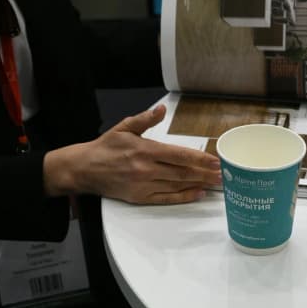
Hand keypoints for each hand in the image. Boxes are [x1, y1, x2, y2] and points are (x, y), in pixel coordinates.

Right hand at [44, 105, 221, 203]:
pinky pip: (166, 198)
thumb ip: (145, 119)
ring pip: (177, 185)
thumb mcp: (124, 127)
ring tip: (215, 184)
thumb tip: (162, 109)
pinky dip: (183, 197)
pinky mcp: (139, 198)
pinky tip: (197, 194)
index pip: (179, 155)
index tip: (215, 160)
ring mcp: (143, 185)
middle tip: (223, 174)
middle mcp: (146, 169)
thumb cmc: (105, 147)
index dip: (200, 158)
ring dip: (198, 184)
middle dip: (205, 173)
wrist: (83, 169)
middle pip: (182, 172)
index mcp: (145, 150)